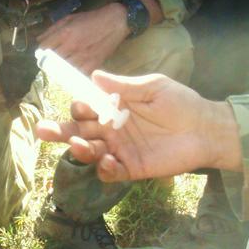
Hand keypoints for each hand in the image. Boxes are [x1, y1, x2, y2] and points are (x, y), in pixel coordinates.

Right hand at [36, 71, 242, 179]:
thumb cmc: (180, 103)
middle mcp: (111, 130)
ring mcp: (119, 150)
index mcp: (112, 109)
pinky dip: (104, 169)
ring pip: (90, 152)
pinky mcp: (131, 168)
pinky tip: (106, 162)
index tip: (80, 105)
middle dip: (60, 131)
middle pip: (79, 132)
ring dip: (81, 150)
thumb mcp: (153, 87)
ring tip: (79, 146)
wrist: (205, 128)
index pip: (86, 109)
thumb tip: (95, 76)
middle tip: (43, 130)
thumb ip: (124, 86)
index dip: (78, 107)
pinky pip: (110, 172)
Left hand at [37, 3, 129, 73]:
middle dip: (48, 62)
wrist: (115, 22)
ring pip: (63, 70)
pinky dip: (73, 75)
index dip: (41, 52)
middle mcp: (72, 46)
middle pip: (51, 61)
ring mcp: (82, 57)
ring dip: (59, 70)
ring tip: (61, 67)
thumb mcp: (69, 19)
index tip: (42, 53)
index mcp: (65, 33)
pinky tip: (72, 71)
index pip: (44, 48)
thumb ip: (52, 30)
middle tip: (50, 62)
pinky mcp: (92, 65)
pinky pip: (77, 75)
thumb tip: (38, 40)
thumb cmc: (91, 19)